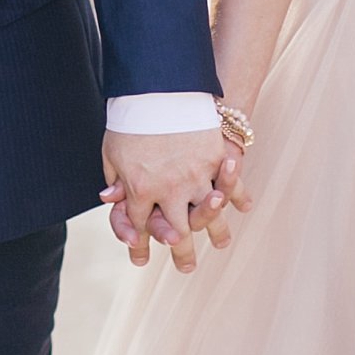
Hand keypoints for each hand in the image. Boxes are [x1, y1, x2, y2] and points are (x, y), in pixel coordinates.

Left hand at [101, 129, 242, 272]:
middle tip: (186, 268)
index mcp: (139, 189)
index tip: (141, 260)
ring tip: (221, 245)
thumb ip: (114, 177)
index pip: (139, 227)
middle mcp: (170, 190)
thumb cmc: (131, 117)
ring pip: (210, 216)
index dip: (139, 246)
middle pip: (177, 233)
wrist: (158, 86)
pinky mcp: (216, 159)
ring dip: (217, 233)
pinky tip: (244, 208)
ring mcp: (196, 176)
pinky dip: (240, 197)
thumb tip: (109, 200)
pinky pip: (232, 184)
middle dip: (181, 255)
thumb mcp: (112, 150)